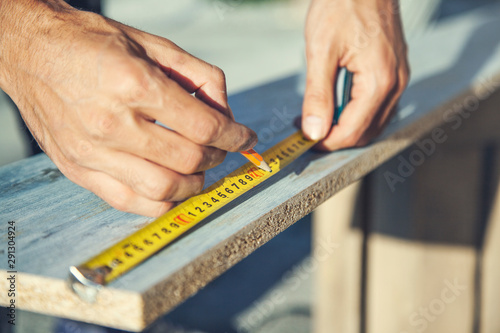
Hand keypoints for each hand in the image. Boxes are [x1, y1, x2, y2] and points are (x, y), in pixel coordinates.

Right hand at [0, 0, 256, 216]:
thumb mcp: (153, 44)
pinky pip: (129, 202)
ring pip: (162, 190)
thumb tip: (228, 114)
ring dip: (193, 185)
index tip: (245, 138)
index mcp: (133, 84)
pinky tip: (171, 186)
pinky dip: (160, 201)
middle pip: (188, 160)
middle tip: (219, 149)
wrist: (30, 51)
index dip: (235, 136)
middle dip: (216, 157)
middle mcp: (111, 122)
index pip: (203, 126)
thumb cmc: (91, 43)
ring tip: (197, 170)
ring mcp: (92, 152)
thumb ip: (199, 78)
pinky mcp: (77, 170)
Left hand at [302, 0, 409, 149]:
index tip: (302, 138)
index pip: (352, 131)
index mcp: (379, 81)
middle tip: (306, 129)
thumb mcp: (321, 50)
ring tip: (316, 117)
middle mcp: (396, 84)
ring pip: (373, 121)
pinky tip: (334, 104)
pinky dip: (356, 113)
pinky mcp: (395, 70)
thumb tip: (313, 131)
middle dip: (335, 138)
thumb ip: (318, 95)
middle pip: (366, 132)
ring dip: (345, 127)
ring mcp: (399, 77)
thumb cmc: (341, 5)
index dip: (325, 142)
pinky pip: (378, 105)